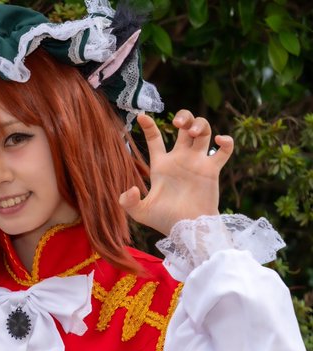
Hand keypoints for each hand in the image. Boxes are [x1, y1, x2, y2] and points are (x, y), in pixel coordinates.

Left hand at [119, 110, 233, 235]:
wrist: (188, 229)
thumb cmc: (164, 221)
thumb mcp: (140, 213)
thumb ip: (128, 202)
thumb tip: (131, 189)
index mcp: (161, 165)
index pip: (155, 139)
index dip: (149, 126)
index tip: (141, 116)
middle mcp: (180, 159)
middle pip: (185, 127)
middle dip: (184, 117)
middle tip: (178, 124)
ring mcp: (196, 162)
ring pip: (204, 132)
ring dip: (201, 124)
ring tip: (194, 132)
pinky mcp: (212, 170)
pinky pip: (224, 151)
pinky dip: (226, 142)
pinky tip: (220, 141)